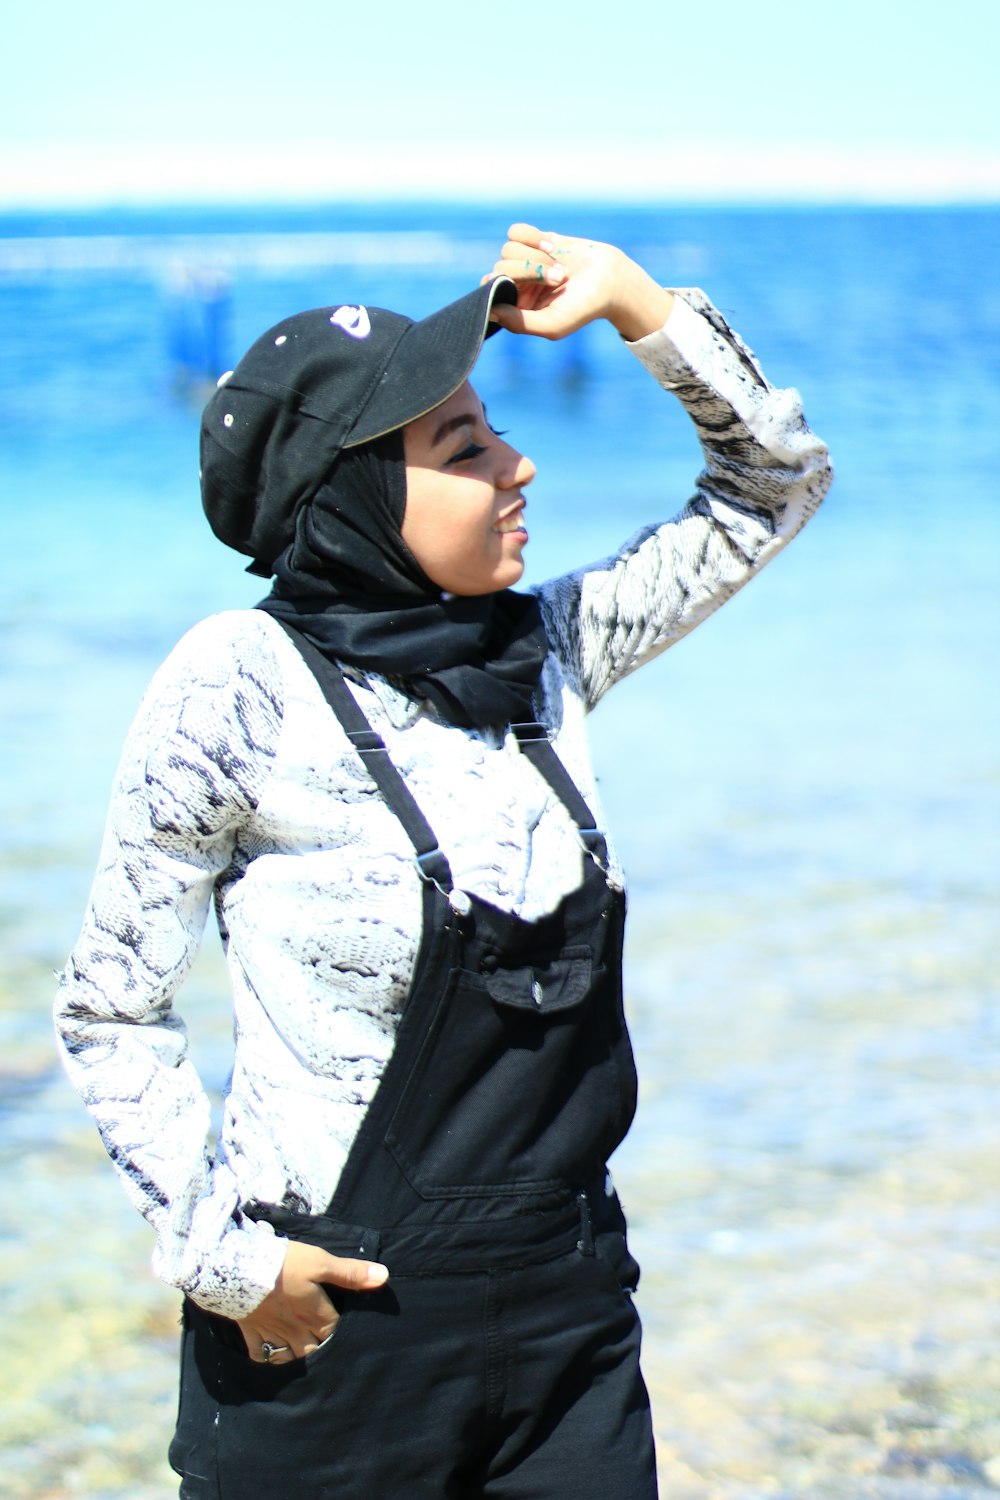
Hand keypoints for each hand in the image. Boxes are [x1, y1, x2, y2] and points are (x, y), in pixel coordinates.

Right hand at [236, 1239, 388, 1363]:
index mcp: (315, 1315)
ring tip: (308, 1352)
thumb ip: (350, 1273)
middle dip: (324, 1349)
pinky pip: (262, 1355)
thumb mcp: (320, 1262)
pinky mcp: (251, 1333)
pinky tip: (275, 1355)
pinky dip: (270, 1358)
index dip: (344, 1332)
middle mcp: (296, 1331)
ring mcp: (272, 1335)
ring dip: (301, 1357)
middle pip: (316, 1350)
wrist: (236, 1270)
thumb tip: (384, 1278)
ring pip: (292, 1357)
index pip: (337, 1332)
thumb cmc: (282, 1264)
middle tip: (330, 1345)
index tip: (350, 1331)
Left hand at [483, 223, 673, 342]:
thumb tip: (491, 311)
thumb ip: (519, 323)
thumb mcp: (552, 324)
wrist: (611, 279)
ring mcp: (525, 261)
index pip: (490, 291)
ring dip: (537, 257)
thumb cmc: (583, 307)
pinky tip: (551, 246)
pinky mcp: (535, 241)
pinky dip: (533, 237)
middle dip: (530, 270)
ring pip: (508, 249)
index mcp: (516, 307)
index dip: (501, 285)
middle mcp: (517, 284)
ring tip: (561, 268)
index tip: (521, 286)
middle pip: (500, 268)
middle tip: (559, 279)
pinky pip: (516, 232)